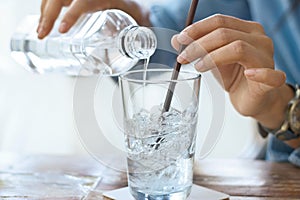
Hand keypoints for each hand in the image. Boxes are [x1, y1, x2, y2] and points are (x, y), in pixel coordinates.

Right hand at [37, 0, 149, 38]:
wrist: (128, 1)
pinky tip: (45, 22)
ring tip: (41, 31)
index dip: (71, 15)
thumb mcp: (136, 15)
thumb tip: (140, 47)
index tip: (62, 30)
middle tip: (43, 34)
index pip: (83, 2)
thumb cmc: (132, 6)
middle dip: (49, 15)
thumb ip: (139, 29)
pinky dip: (47, 9)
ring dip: (44, 13)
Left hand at [172, 14, 293, 129]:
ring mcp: (267, 59)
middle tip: (183, 57)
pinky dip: (259, 74)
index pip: (220, 21)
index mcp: (247, 30)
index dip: (198, 29)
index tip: (181, 39)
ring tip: (198, 67)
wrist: (253, 99)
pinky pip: (270, 75)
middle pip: (225, 34)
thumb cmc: (236, 77)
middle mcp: (259, 40)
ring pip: (239, 48)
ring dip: (213, 57)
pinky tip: (248, 74)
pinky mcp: (272, 80)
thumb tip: (176, 40)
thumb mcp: (213, 60)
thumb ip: (198, 48)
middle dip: (199, 45)